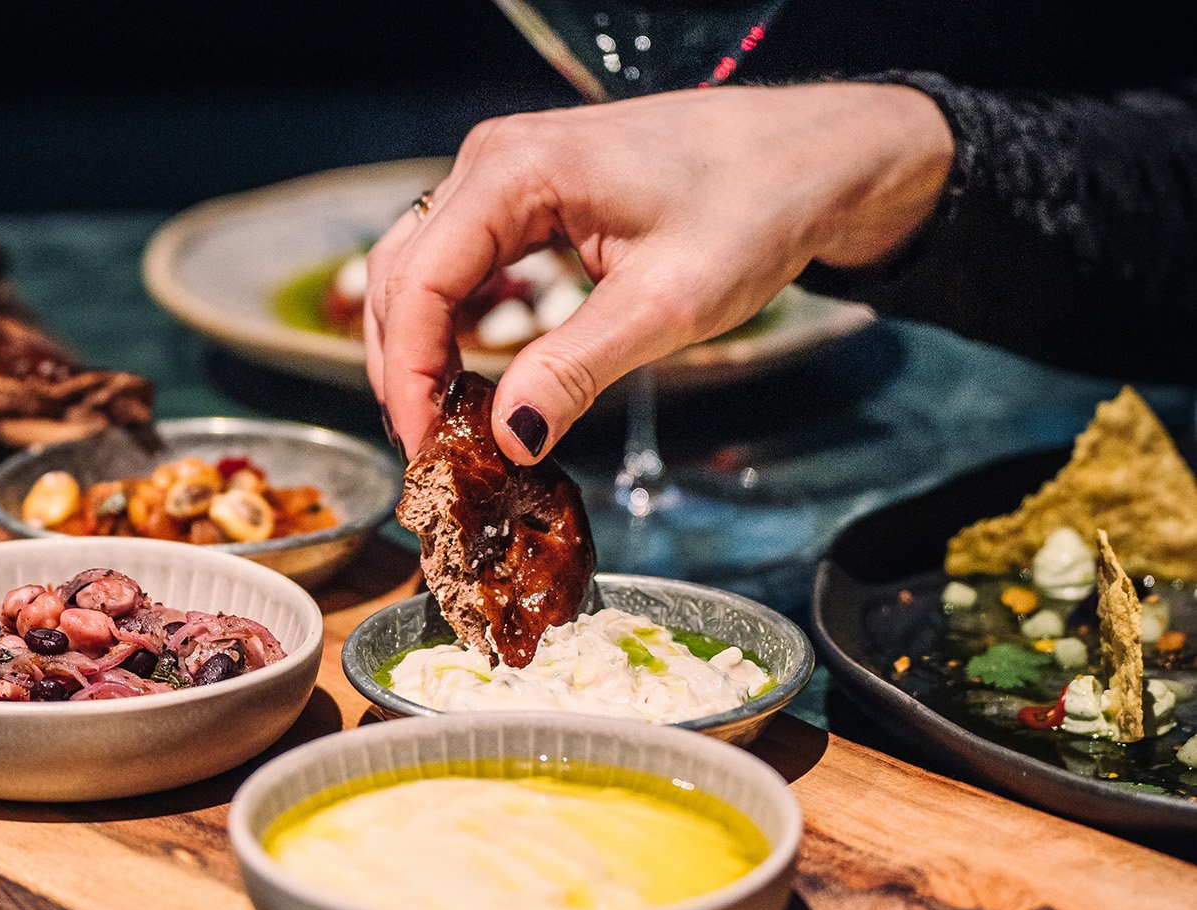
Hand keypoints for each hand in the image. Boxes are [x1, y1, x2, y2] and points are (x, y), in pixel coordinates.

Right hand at [365, 83, 951, 461]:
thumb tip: (508, 438)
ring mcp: (505, 175)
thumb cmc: (754, 207)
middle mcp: (494, 161)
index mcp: (516, 171)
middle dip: (405, 367)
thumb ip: (576, 369)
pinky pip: (459, 264)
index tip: (426, 446)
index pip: (419, 281)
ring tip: (446, 423)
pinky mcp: (526, 196)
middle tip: (433, 451)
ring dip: (421, 348)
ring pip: (419, 269)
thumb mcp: (666, 305)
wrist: (810, 157)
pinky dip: (453, 324)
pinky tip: (473, 376)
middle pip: (401, 274)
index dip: (410, 374)